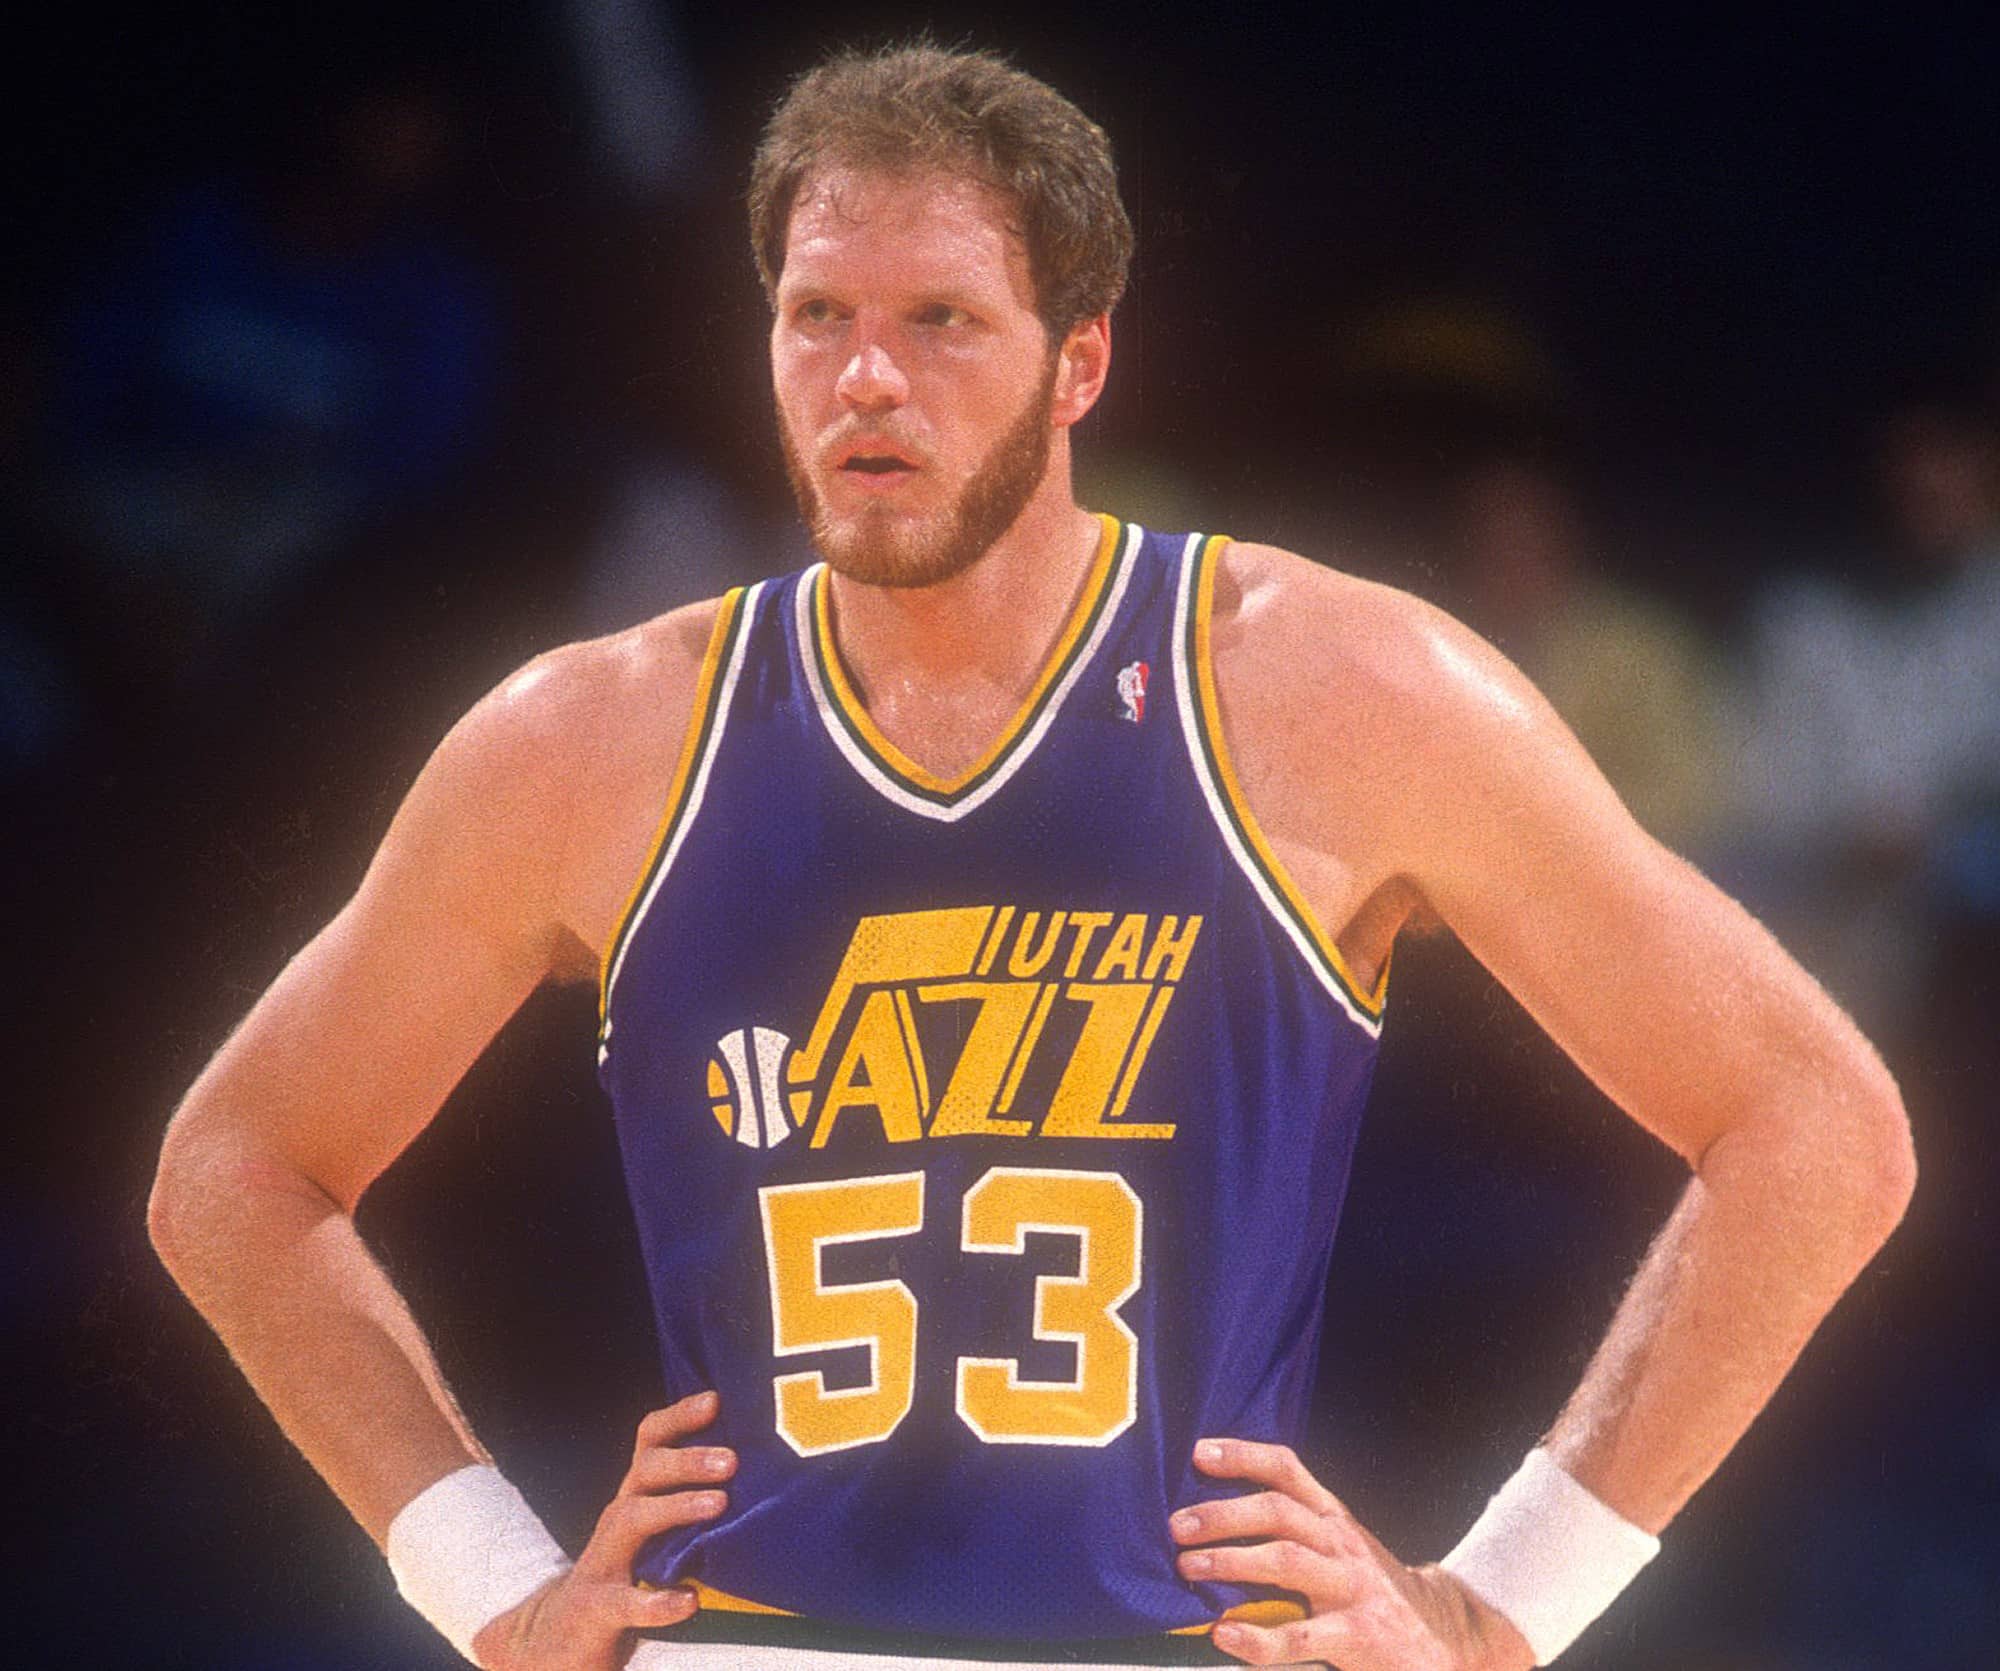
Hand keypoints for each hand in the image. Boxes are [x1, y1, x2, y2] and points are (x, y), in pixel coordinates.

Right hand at [472, 1390, 734, 1669]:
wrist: (562, 1638)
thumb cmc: (629, 1574)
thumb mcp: (657, 1532)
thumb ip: (692, 1502)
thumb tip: (764, 1475)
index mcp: (637, 1494)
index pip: (651, 1441)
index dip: (679, 1416)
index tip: (716, 1399)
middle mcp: (619, 1517)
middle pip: (645, 1471)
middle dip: (688, 1460)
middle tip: (733, 1460)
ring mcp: (604, 1561)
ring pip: (632, 1518)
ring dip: (677, 1507)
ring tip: (720, 1505)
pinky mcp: (598, 1608)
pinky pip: (625, 1602)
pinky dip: (658, 1601)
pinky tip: (690, 1600)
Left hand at [1171, 1439, 1533, 1670]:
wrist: (1443, 1640)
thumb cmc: (1368, 1590)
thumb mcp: (1338, 1546)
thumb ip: (1292, 1527)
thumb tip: (1213, 1515)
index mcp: (1332, 1517)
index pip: (1287, 1470)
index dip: (1243, 1456)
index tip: (1199, 1452)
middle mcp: (1341, 1544)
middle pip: (1279, 1512)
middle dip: (1223, 1514)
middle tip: (1176, 1526)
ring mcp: (1352, 1588)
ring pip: (1286, 1561)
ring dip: (1231, 1561)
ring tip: (1188, 1567)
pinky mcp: (1358, 1636)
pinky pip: (1300, 1637)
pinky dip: (1257, 1638)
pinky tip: (1224, 1634)